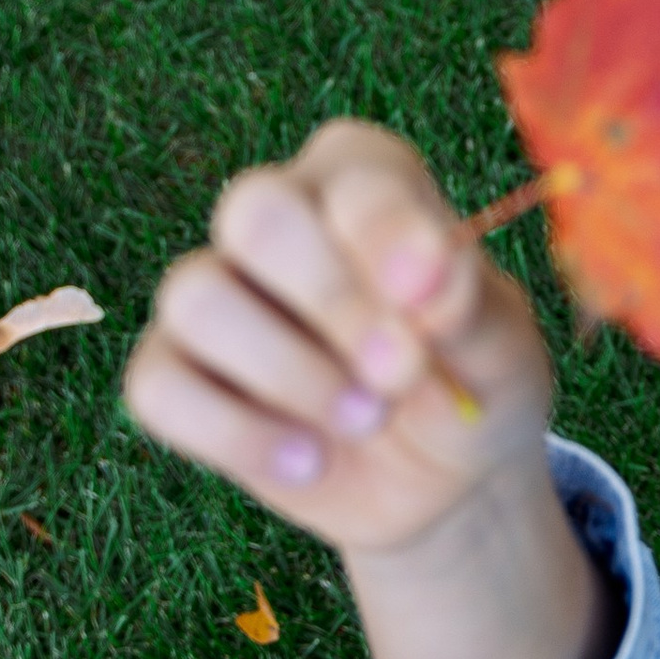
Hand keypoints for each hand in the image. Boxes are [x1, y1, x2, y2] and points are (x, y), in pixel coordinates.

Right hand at [124, 120, 552, 562]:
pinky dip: (236, 434)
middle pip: (254, 213)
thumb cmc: (476, 383)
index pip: (352, 177)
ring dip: (287, 371)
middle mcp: (280, 218)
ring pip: (195, 296)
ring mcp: (217, 293)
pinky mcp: (175, 373)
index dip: (386, 238)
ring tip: (366, 420)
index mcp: (365, 181)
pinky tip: (309, 462)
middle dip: (330, 300)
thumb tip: (427, 279)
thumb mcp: (501, 350)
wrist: (445, 482)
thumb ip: (467, 306)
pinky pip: (158, 386)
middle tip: (400, 374)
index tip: (431, 305)